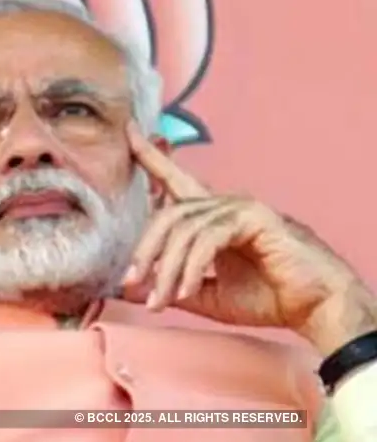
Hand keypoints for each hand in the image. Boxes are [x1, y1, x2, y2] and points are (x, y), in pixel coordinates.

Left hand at [121, 122, 376, 354]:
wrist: (314, 308)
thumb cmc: (267, 298)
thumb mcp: (206, 296)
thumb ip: (170, 287)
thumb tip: (127, 290)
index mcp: (212, 218)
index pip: (175, 183)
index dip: (152, 159)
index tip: (129, 134)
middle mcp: (223, 205)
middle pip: (168, 214)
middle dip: (144, 249)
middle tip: (130, 281)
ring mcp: (239, 207)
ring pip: (184, 228)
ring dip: (167, 269)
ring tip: (159, 300)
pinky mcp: (254, 218)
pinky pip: (208, 237)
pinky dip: (192, 266)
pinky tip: (186, 290)